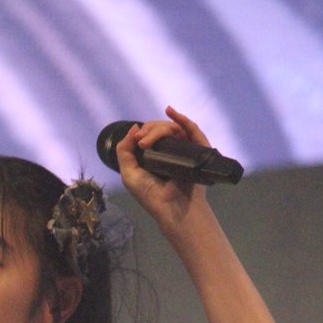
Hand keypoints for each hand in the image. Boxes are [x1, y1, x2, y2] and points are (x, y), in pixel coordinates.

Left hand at [115, 106, 210, 232]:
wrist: (172, 209)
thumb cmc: (152, 196)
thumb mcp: (129, 174)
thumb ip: (124, 151)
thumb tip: (134, 127)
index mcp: (156, 155)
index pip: (151, 133)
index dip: (144, 131)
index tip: (138, 139)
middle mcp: (172, 151)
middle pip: (162, 128)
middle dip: (150, 129)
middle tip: (143, 142)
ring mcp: (185, 150)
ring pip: (174, 127)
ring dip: (160, 128)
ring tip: (149, 140)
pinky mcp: (198, 151)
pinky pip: (192, 130)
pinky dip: (183, 119)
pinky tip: (172, 113)